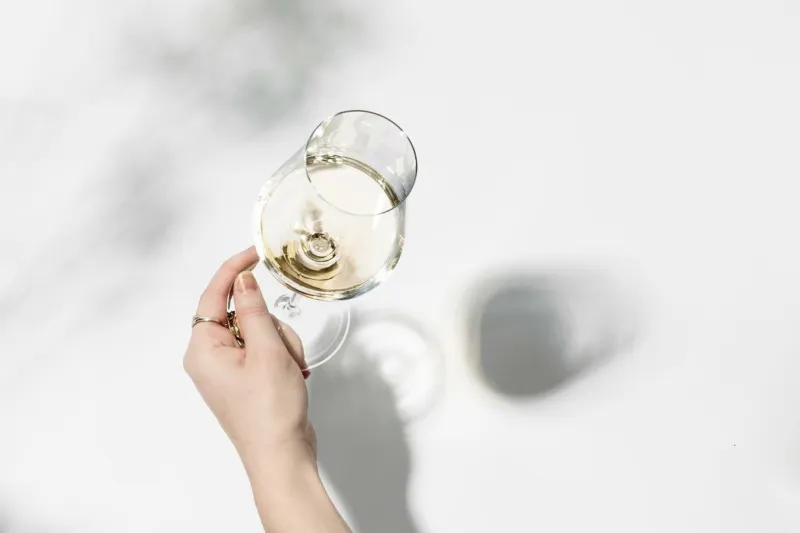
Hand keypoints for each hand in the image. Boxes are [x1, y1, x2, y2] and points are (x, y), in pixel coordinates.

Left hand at [184, 247, 314, 464]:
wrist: (282, 456)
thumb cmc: (270, 411)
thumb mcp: (267, 351)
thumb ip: (255, 310)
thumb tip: (243, 280)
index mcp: (203, 350)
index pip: (214, 295)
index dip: (235, 270)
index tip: (255, 253)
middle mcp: (209, 358)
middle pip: (243, 314)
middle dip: (271, 325)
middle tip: (282, 351)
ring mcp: (227, 370)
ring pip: (259, 331)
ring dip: (281, 343)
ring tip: (289, 370)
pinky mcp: (245, 378)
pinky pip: (265, 349)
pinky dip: (282, 355)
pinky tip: (291, 375)